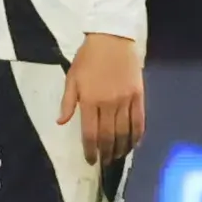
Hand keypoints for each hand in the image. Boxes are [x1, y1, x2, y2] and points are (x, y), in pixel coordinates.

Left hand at [58, 32, 144, 166]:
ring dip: (122, 148)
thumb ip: (68, 102)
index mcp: (89, 101)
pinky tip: (135, 144)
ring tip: (118, 156)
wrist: (112, 38)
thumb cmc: (88, 58)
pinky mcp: (138, 95)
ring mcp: (125, 100)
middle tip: (105, 163)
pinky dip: (137, 135)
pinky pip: (139, 120)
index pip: (90, 134)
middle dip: (106, 153)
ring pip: (125, 132)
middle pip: (109, 137)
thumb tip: (61, 122)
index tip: (91, 160)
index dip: (90, 150)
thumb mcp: (72, 78)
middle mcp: (108, 104)